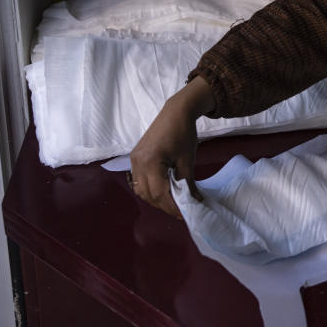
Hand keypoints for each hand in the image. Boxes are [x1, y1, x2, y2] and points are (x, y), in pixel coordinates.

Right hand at [129, 76, 213, 217]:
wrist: (176, 112)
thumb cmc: (183, 133)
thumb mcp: (187, 160)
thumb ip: (187, 183)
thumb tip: (193, 202)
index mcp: (150, 162)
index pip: (160, 193)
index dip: (172, 207)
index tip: (186, 214)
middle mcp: (137, 162)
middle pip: (148, 194)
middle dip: (165, 205)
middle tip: (181, 212)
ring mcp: (134, 160)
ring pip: (141, 190)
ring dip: (156, 199)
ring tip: (174, 203)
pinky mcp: (135, 157)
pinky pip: (140, 180)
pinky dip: (151, 189)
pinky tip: (164, 191)